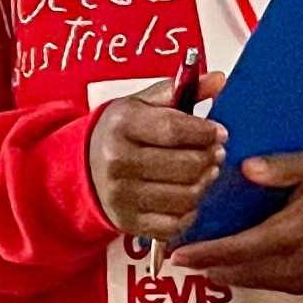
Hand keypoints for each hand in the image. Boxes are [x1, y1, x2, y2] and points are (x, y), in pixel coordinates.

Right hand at [85, 71, 229, 245]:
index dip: (204, 132)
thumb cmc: (120, 134)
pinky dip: (190, 212)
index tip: (219, 133)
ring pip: (186, 196)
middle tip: (215, 153)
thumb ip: (179, 91)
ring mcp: (121, 196)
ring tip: (204, 173)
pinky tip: (188, 196)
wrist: (83, 168)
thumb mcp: (142, 105)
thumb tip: (218, 79)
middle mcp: (118, 162)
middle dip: (209, 159)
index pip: (173, 129)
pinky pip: (175, 224)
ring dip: (203, 184)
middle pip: (185, 165)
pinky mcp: (128, 222)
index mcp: (121, 126)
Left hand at [167, 152, 302, 293]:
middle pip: (239, 270)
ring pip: (249, 280)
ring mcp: (300, 277)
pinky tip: (228, 265)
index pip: (242, 246)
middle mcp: (294, 261)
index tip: (180, 252)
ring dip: (222, 271)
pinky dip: (243, 276)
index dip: (209, 252)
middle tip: (176, 255)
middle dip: (206, 264)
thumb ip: (282, 167)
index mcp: (294, 230)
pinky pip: (265, 284)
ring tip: (196, 259)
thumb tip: (247, 168)